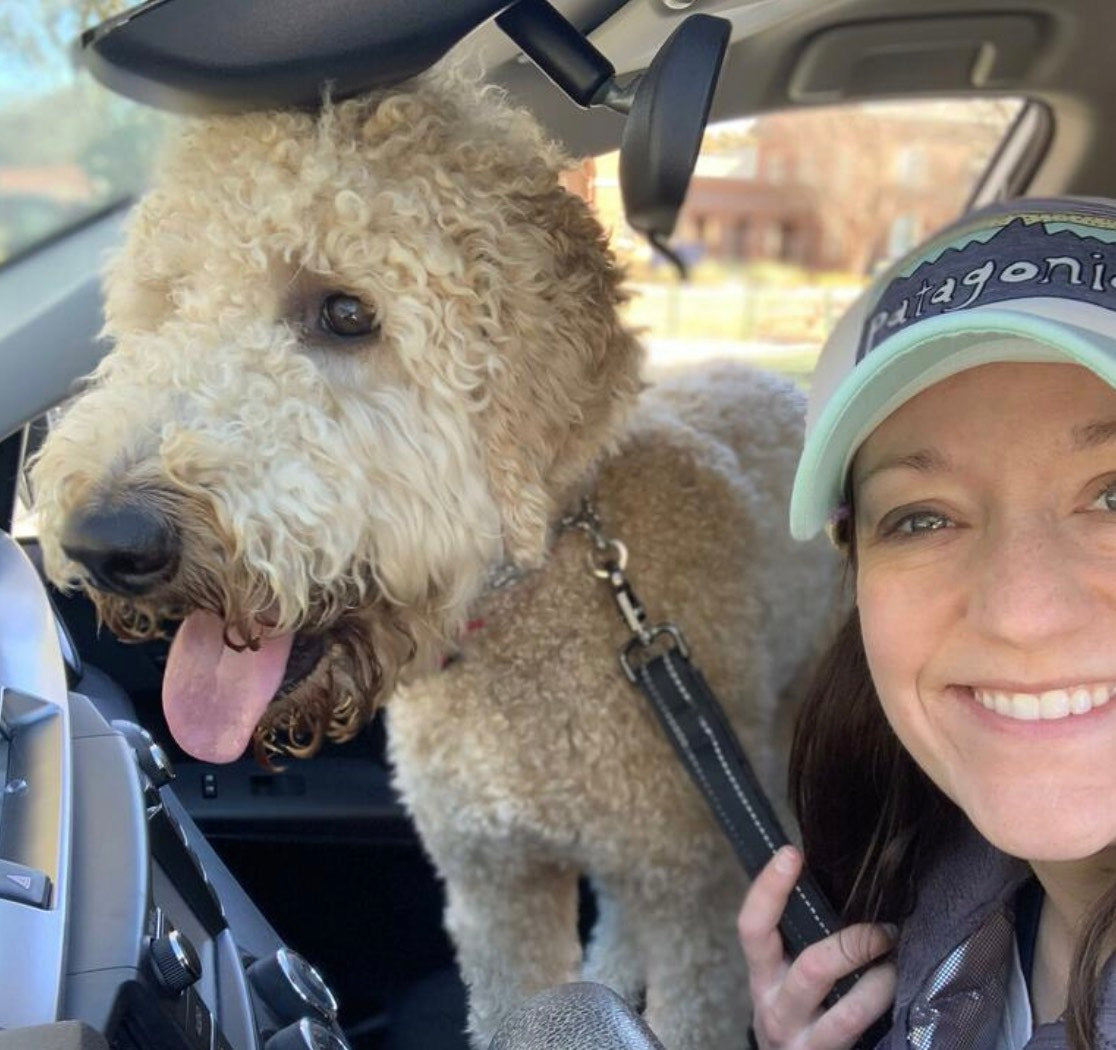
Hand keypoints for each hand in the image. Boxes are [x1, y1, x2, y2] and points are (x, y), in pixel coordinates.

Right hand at [737, 846, 896, 1049]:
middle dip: (853, 944)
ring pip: (846, 1011)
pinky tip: (897, 988)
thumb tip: (830, 876)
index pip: (753, 927)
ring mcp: (804, 1041)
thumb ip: (796, 937)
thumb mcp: (781, 974)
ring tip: (898, 964)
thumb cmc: (792, 1009)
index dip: (769, 889)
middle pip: (811, 970)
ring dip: (880, 982)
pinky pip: (860, 1033)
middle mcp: (775, 1008)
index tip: (791, 853)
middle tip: (884, 928)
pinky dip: (883, 1007)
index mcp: (762, 974)